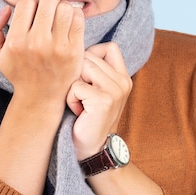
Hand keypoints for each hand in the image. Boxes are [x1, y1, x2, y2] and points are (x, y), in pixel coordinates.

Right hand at [0, 0, 85, 109]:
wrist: (41, 97)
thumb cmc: (18, 71)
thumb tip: (6, 9)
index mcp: (16, 42)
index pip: (27, 3)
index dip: (30, 5)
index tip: (33, 16)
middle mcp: (37, 43)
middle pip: (48, 0)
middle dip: (47, 4)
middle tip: (47, 15)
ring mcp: (58, 47)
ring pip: (65, 7)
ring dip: (61, 8)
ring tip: (58, 19)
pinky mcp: (75, 50)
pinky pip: (78, 18)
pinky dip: (74, 15)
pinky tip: (68, 24)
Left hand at [67, 42, 132, 159]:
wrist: (94, 149)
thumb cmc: (89, 117)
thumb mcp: (98, 89)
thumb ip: (96, 68)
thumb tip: (77, 45)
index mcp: (124, 76)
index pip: (109, 47)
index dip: (92, 56)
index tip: (86, 77)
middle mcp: (123, 81)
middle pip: (90, 56)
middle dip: (78, 74)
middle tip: (82, 96)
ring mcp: (115, 90)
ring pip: (82, 67)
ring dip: (74, 86)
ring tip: (81, 102)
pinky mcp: (104, 100)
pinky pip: (76, 86)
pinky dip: (71, 99)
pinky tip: (79, 111)